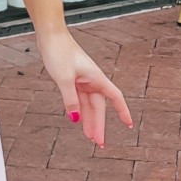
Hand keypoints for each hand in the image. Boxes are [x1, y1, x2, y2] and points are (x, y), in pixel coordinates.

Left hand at [37, 26, 132, 146]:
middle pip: (99, 107)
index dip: (123, 111)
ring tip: (90, 137)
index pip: (115, 98)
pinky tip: (78, 120)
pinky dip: (79, 110)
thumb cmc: (59, 52)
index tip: (129, 125)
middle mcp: (92, 81)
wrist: (50, 36)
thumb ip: (70, 100)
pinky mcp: (73, 80)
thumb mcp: (64, 79)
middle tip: (99, 143)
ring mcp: (82, 81)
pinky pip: (78, 99)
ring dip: (88, 120)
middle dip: (99, 125)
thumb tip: (75, 119)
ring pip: (88, 105)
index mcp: (96, 78)